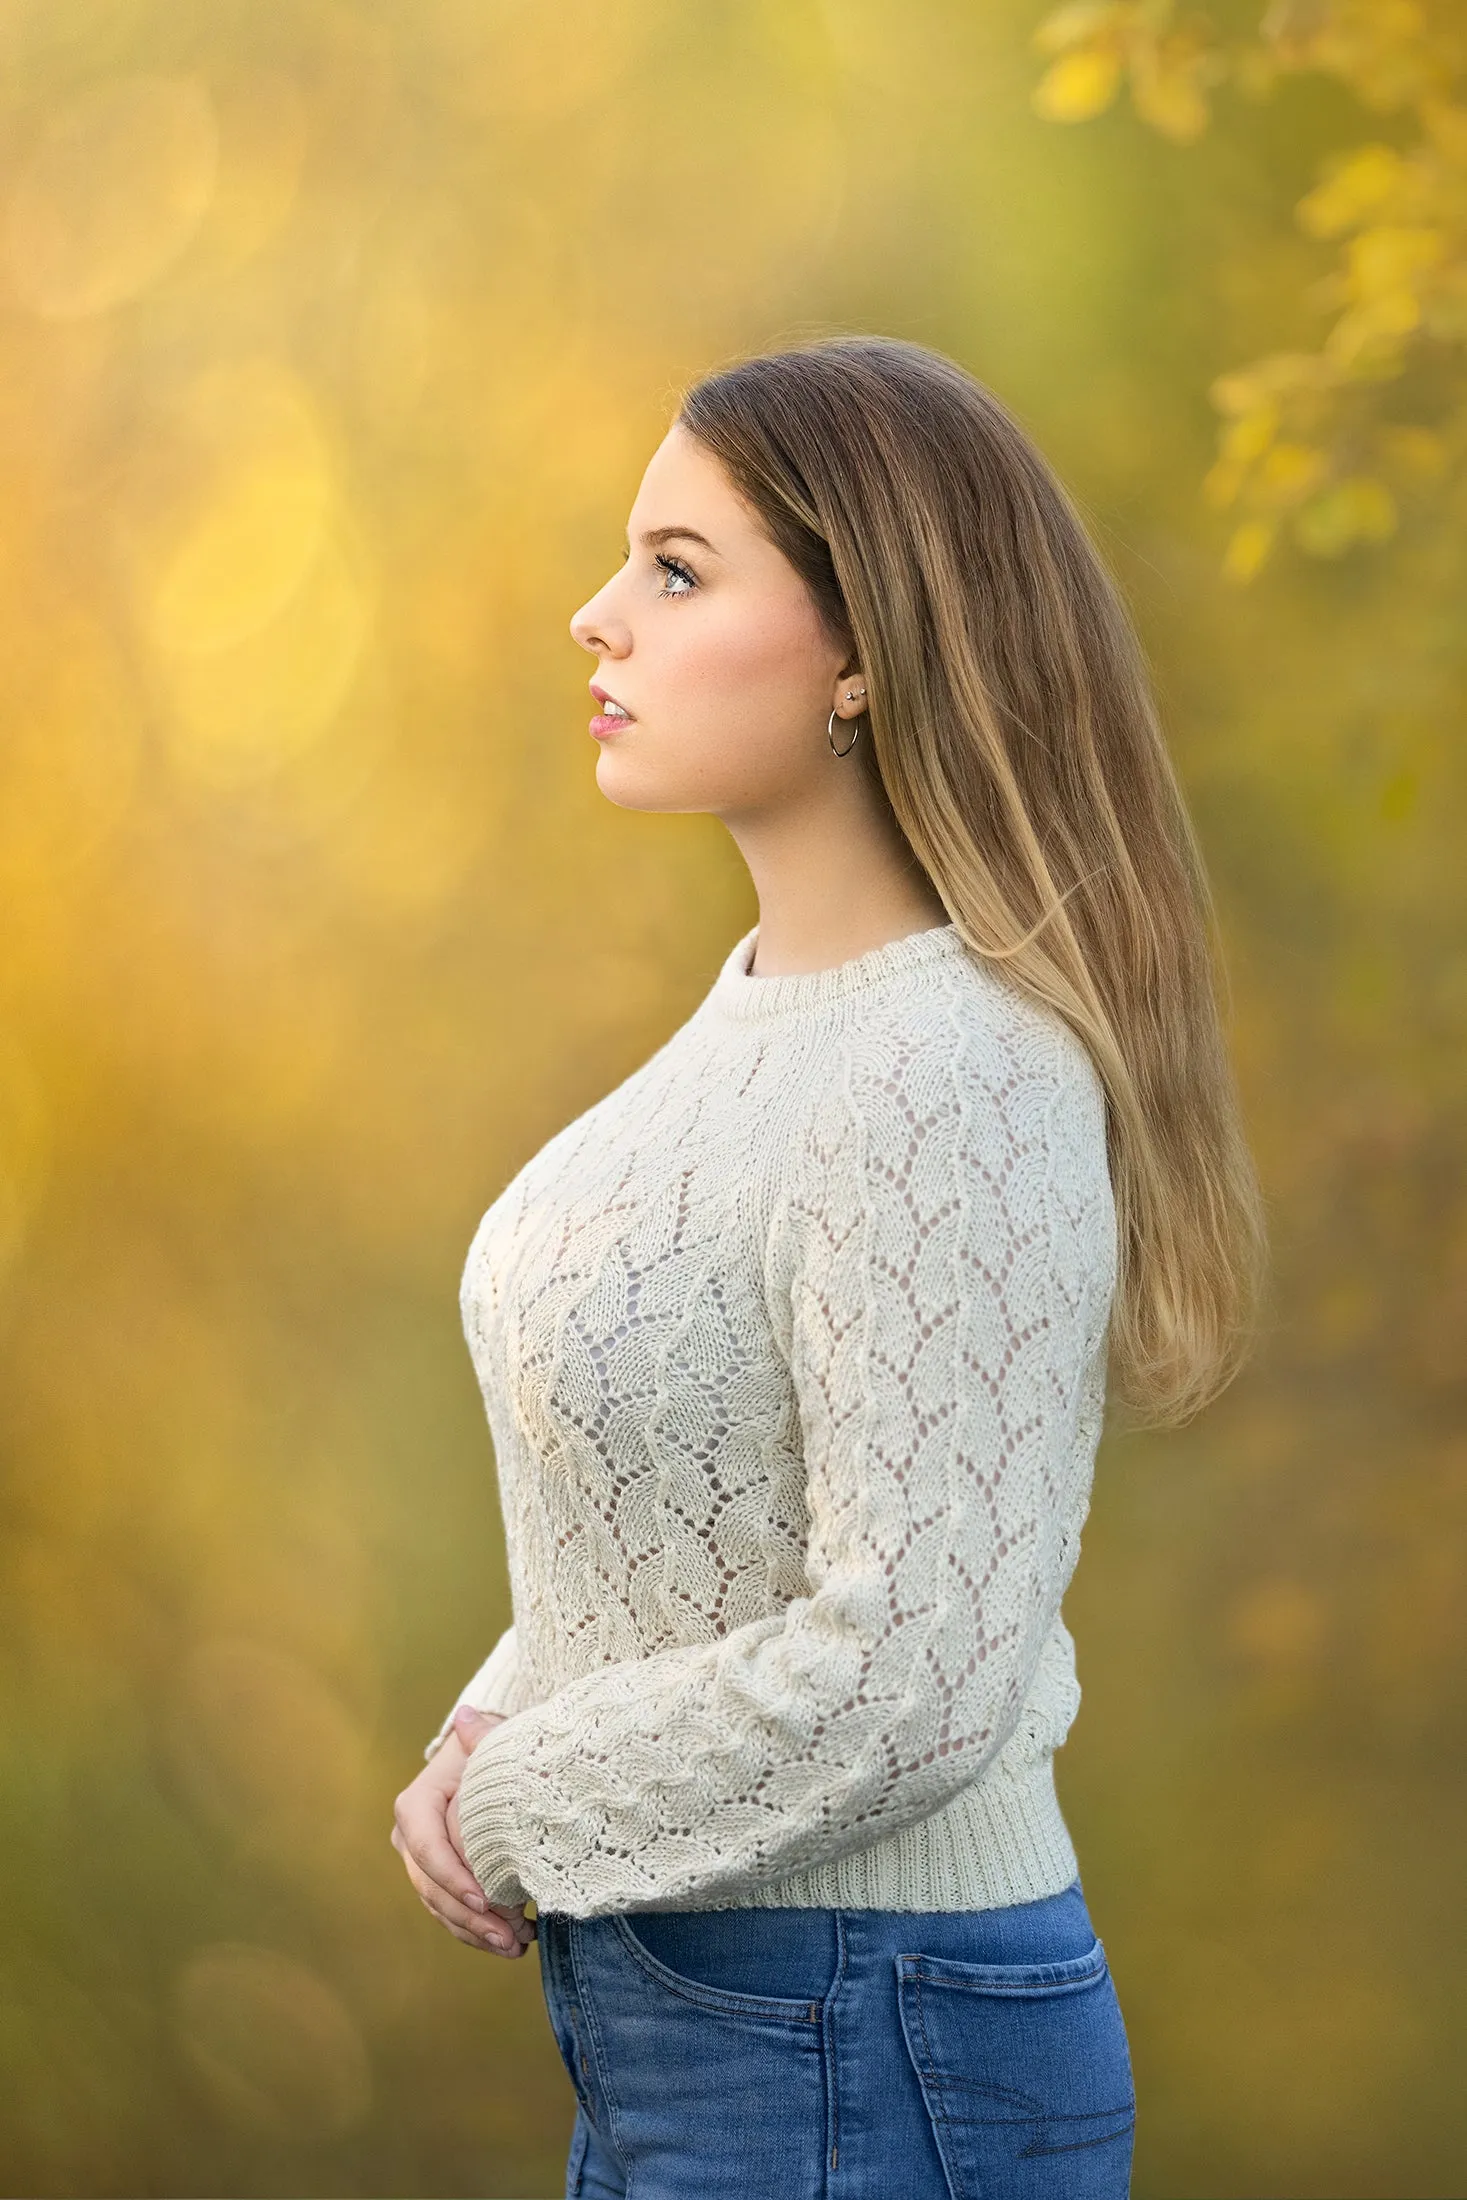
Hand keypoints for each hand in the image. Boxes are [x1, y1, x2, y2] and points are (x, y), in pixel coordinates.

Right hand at [392, 1704, 535, 1957]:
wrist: (487, 1762)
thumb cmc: (491, 1751)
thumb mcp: (490, 1744)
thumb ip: (481, 1739)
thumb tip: (466, 1719)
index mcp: (415, 1805)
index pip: (427, 1848)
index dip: (454, 1878)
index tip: (487, 1902)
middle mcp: (409, 1837)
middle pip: (431, 1886)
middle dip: (469, 1918)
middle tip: (509, 1937)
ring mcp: (420, 1863)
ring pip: (439, 1907)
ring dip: (474, 1933)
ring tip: (514, 1947)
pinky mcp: (437, 1879)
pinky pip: (448, 1913)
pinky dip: (475, 1932)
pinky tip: (508, 1943)